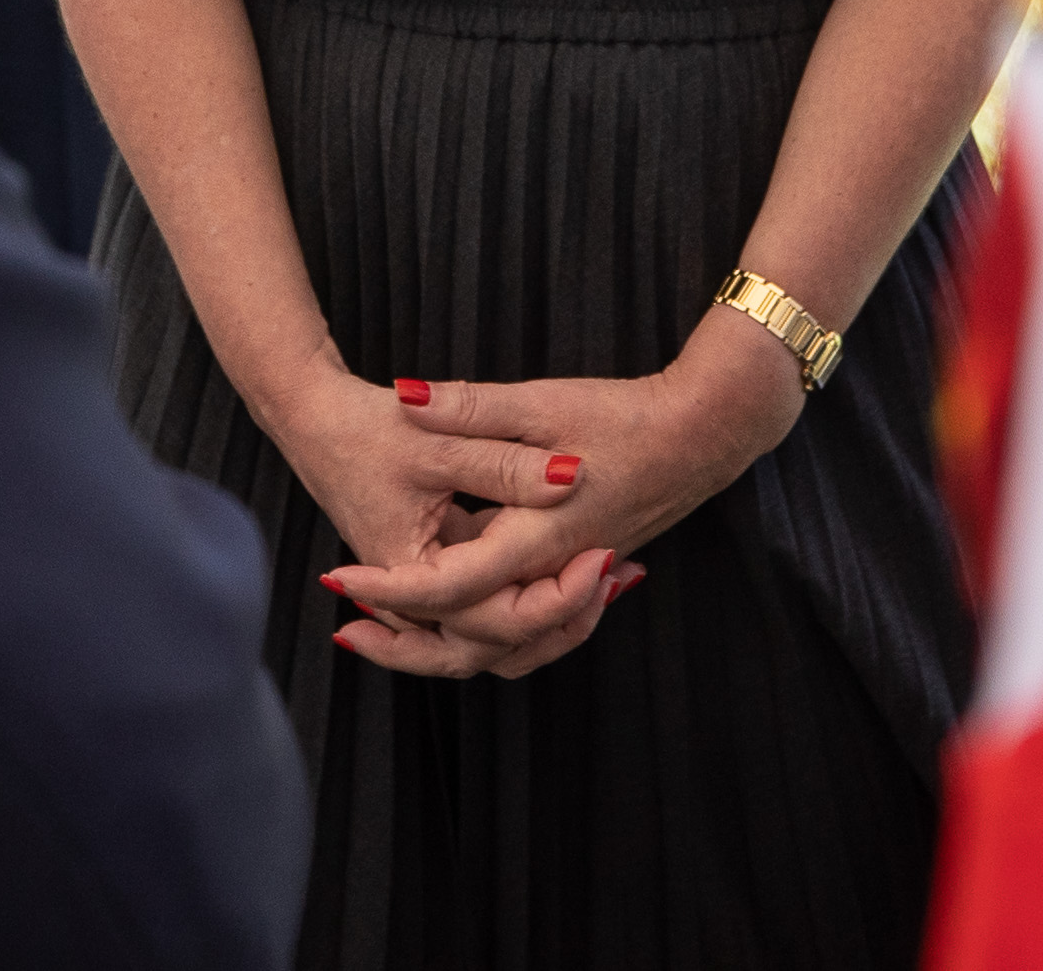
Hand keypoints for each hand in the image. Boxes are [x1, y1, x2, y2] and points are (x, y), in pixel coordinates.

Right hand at [260, 362, 611, 678]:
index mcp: (411, 569)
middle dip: (560, 625)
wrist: (313, 414)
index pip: (490, 618)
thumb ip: (504, 461)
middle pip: (493, 645)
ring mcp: (424, 581)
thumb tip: (572, 474)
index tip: (602, 559)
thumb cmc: (365, 426)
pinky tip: (582, 564)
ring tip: (610, 582)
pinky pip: (485, 602)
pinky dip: (532, 596)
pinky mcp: (435, 562)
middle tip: (616, 579)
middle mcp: (414, 591)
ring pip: (491, 634)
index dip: (554, 597)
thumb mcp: (441, 440)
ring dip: (548, 621)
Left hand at [317, 316, 809, 678]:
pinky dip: (481, 627)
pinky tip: (448, 600)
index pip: (448, 588)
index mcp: (536, 539)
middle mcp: (552, 574)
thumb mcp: (540, 402)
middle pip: (470, 644)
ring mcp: (569, 580)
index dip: (387, 589)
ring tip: (384, 626)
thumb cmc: (626, 416)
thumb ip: (470, 407)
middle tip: (345, 629)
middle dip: (405, 645)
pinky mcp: (577, 572)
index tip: (337, 578)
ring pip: (501, 647)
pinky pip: (523, 626)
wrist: (705, 433)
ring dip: (441, 644)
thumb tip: (405, 395)